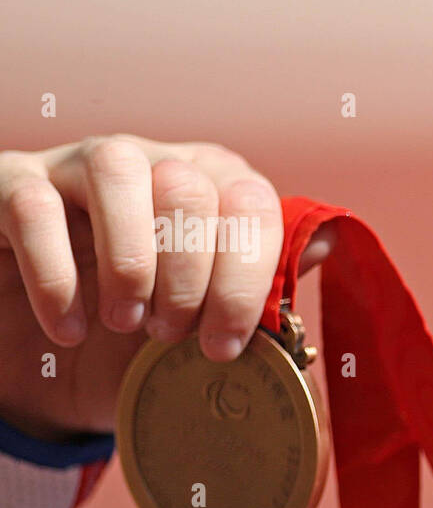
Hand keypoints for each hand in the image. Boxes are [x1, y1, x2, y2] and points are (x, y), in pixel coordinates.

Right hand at [0, 134, 335, 442]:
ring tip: (125, 324)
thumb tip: (327, 242)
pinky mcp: (13, 184)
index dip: (247, 279)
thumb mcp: (204, 316)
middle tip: (171, 335)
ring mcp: (80, 163)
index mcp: (215, 185)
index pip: (253, 204)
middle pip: (191, 189)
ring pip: (119, 172)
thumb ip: (262, 285)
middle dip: (188, 276)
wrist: (39, 345)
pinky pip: (36, 207)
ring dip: (129, 262)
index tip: (226, 346)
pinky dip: (57, 277)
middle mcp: (154, 161)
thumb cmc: (139, 326)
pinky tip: (70, 329)